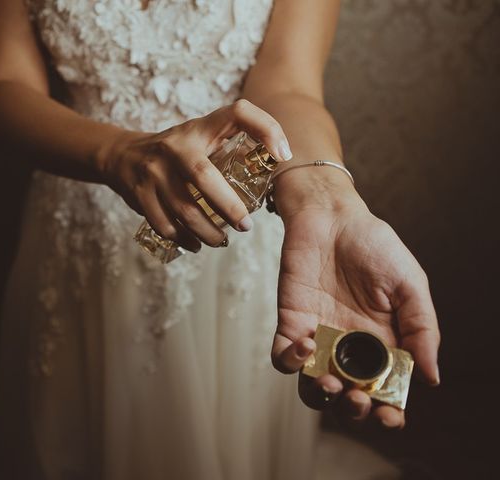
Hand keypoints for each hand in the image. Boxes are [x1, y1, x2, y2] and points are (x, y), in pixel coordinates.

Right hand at [98, 100, 292, 250]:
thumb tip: (277, 164)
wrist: (123, 155)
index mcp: (199, 128)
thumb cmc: (177, 150)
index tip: (283, 155)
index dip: (266, 128)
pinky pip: (165, 224)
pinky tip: (196, 244)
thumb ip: (232, 144)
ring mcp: (154, 171)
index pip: (238, 113)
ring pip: (184, 210)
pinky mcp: (139, 193)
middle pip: (204, 178)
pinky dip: (183, 239)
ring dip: (208, 232)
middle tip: (245, 226)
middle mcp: (175, 146)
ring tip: (221, 241)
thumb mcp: (202, 136)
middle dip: (229, 208)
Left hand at [271, 182, 439, 429]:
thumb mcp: (410, 285)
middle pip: (347, 396)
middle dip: (354, 409)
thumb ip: (422, 329)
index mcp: (382, 343)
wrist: (331, 216)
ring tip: (330, 382)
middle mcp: (349, 346)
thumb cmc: (374, 245)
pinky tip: (306, 345)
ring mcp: (318, 336)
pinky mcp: (291, 321)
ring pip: (312, 385)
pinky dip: (289, 362)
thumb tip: (431, 378)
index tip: (390, 416)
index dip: (388, 410)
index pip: (384, 389)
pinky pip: (282, 357)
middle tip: (359, 398)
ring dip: (320, 395)